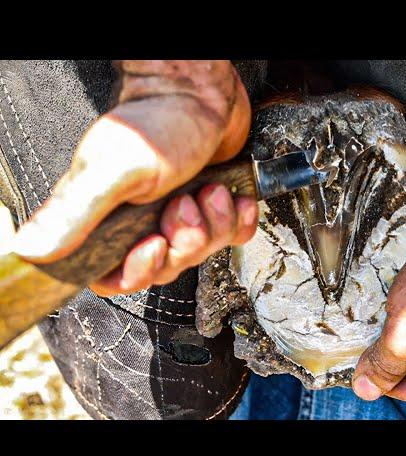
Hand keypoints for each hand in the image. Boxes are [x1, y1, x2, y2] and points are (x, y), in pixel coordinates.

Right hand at [13, 60, 257, 295]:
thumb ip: (77, 212)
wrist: (199, 94)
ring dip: (214, 224)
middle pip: (167, 266)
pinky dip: (238, 221)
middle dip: (186, 240)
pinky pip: (231, 236)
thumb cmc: (156, 124)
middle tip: (185, 204)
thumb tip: (32, 249)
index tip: (154, 245)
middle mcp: (144, 222)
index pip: (116, 276)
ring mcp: (181, 216)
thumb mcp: (114, 171)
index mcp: (109, 218)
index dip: (138, 271)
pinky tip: (233, 197)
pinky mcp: (212, 208)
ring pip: (202, 251)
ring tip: (210, 190)